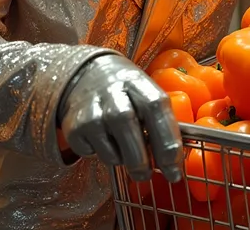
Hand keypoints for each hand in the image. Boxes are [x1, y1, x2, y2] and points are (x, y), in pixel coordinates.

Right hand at [59, 54, 183, 181]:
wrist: (86, 74)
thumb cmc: (126, 92)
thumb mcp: (145, 93)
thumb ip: (160, 119)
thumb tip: (175, 160)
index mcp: (139, 83)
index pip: (156, 109)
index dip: (168, 142)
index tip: (174, 169)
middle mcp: (113, 93)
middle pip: (130, 129)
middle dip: (142, 160)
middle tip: (147, 175)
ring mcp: (92, 109)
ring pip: (110, 148)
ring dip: (122, 159)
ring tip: (125, 152)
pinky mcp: (73, 126)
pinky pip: (92, 153)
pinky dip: (101, 154)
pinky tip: (103, 140)